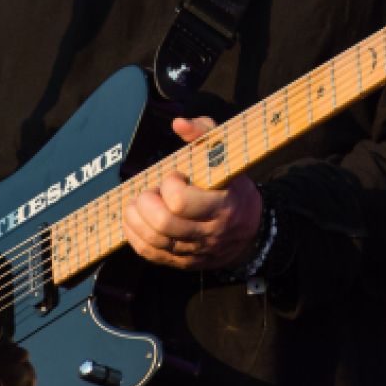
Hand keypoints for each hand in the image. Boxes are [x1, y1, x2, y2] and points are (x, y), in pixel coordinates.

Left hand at [124, 116, 262, 270]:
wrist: (251, 229)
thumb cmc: (233, 187)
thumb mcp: (226, 155)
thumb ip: (204, 133)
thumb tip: (178, 123)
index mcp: (223, 206)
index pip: (181, 202)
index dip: (170, 186)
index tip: (175, 176)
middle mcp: (210, 233)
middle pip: (164, 224)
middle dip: (147, 203)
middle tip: (150, 192)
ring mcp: (195, 251)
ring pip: (154, 241)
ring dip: (136, 219)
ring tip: (137, 204)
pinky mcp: (183, 262)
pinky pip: (151, 254)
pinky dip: (135, 237)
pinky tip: (134, 221)